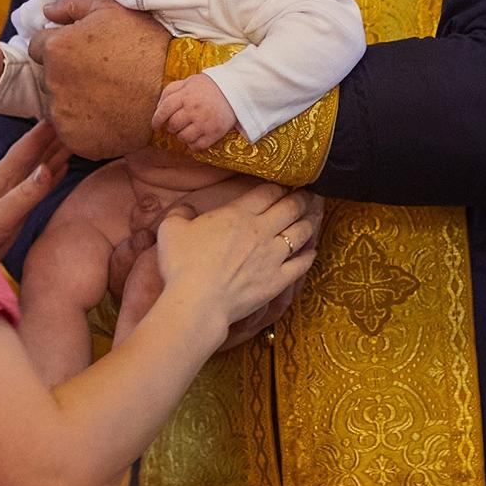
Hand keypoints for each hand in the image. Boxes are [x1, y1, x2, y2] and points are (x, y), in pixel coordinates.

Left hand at [0, 122, 69, 257]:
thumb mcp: (3, 214)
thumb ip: (26, 193)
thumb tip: (47, 167)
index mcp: (4, 174)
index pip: (28, 145)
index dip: (45, 128)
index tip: (62, 111)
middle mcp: (10, 177)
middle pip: (37, 151)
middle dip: (55, 134)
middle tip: (76, 120)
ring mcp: (14, 190)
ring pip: (40, 165)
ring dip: (57, 152)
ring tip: (76, 138)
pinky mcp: (18, 204)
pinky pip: (40, 184)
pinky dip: (53, 174)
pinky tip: (61, 167)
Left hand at [34, 0, 169, 159]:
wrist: (172, 90)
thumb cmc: (145, 46)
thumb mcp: (111, 9)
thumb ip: (73, 2)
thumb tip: (47, 11)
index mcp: (56, 48)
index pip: (38, 46)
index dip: (61, 46)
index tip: (83, 52)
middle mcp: (52, 83)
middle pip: (47, 76)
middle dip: (65, 73)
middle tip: (99, 73)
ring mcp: (63, 115)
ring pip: (57, 105)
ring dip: (72, 100)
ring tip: (105, 94)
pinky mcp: (75, 140)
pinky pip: (70, 129)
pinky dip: (83, 124)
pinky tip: (106, 114)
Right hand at [152, 184, 320, 337]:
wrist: (197, 303)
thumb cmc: (182, 265)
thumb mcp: (171, 229)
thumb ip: (181, 214)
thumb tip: (187, 210)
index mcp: (238, 214)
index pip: (268, 192)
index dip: (279, 185)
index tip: (285, 183)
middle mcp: (261, 231)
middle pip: (291, 207)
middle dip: (301, 198)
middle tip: (308, 194)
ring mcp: (273, 257)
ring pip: (301, 232)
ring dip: (309, 221)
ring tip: (313, 216)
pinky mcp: (278, 281)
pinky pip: (302, 264)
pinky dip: (310, 255)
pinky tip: (313, 250)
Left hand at [154, 73, 239, 150]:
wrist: (235, 90)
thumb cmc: (207, 86)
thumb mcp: (187, 82)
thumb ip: (170, 91)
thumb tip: (158, 108)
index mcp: (186, 96)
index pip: (164, 110)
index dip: (157, 119)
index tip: (155, 125)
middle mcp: (194, 110)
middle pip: (173, 125)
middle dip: (171, 127)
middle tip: (175, 125)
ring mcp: (205, 123)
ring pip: (183, 138)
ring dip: (181, 136)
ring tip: (186, 130)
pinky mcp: (214, 133)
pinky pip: (197, 146)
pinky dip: (192, 145)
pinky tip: (195, 137)